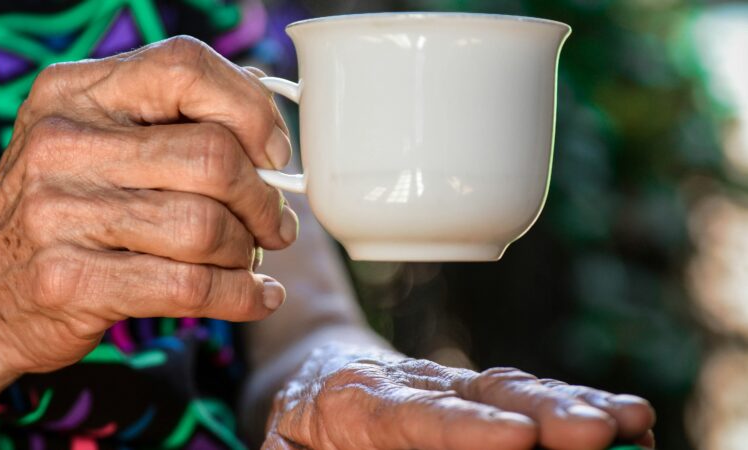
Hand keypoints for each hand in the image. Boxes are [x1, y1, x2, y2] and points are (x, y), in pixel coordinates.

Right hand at [0, 36, 297, 380]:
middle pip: (212, 155)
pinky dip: (241, 296)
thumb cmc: (54, 213)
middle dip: (262, 197)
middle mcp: (61, 143)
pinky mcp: (70, 281)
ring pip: (206, 226)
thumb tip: (262, 106)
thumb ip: (162, 117)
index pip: (185, 66)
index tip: (273, 153)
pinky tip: (256, 296)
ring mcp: (59, 214)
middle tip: (273, 223)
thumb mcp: (86, 142)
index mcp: (73, 92)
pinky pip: (190, 286)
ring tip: (251, 258)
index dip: (249, 108)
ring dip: (248, 250)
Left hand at [263, 345, 654, 449]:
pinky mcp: (480, 395)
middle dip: (544, 413)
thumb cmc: (298, 423)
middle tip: (599, 433)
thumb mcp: (284, 445)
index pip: (415, 415)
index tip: (514, 439)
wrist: (315, 369)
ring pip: (517, 389)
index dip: (466, 427)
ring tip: (630, 422)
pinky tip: (626, 420)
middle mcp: (417, 385)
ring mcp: (454, 386)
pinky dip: (578, 404)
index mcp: (359, 400)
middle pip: (483, 395)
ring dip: (575, 406)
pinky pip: (531, 395)